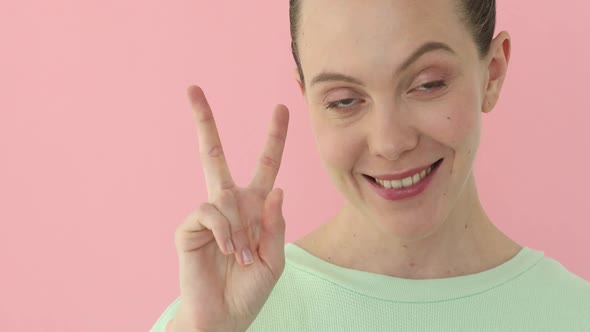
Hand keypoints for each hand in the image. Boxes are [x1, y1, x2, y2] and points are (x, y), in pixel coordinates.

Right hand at [169, 85, 288, 331]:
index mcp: (254, 207)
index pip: (266, 165)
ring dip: (239, 228)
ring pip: (222, 194)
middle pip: (215, 154)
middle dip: (205, 121)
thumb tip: (278, 187)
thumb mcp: (275, 256)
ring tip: (241, 256)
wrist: (224, 315)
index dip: (275, 138)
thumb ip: (275, 223)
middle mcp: (229, 204)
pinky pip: (210, 211)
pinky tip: (227, 250)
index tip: (281, 108)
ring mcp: (207, 214)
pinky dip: (224, 231)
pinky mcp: (189, 226)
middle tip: (192, 88)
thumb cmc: (251, 288)